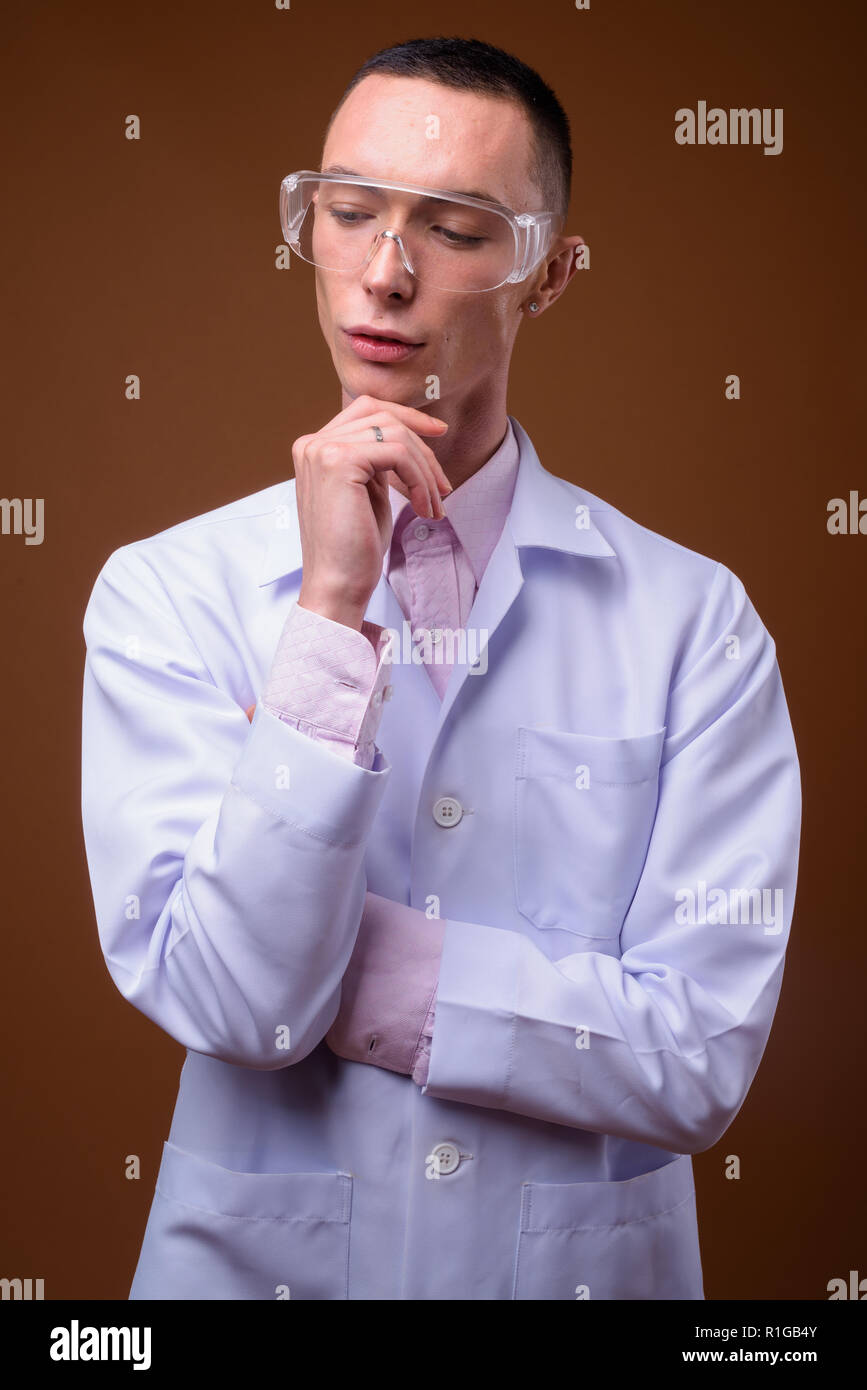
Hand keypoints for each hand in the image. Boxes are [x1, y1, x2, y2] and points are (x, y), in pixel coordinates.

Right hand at [292, 395, 450, 626]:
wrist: (338, 585)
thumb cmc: (356, 549)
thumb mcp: (369, 493)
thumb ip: (378, 461)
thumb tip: (411, 437)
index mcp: (315, 448)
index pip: (365, 410)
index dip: (406, 416)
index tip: (438, 432)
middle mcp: (312, 443)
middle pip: (381, 415)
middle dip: (422, 446)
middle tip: (444, 484)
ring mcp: (322, 450)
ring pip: (394, 434)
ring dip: (425, 470)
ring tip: (435, 505)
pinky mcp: (339, 461)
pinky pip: (397, 453)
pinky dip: (420, 479)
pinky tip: (424, 508)